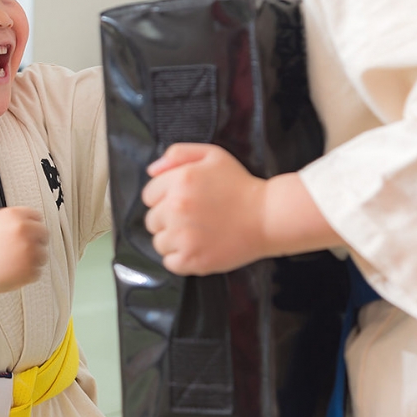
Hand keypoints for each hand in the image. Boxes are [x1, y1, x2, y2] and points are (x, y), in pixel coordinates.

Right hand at [0, 207, 48, 293]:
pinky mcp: (29, 269)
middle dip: (36, 243)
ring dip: (32, 261)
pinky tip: (10, 273)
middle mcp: (23, 229)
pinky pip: (37, 272)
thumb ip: (15, 220)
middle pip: (44, 235)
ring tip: (11, 264)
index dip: (32, 228)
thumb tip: (36, 222)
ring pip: (43, 255)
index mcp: (14, 215)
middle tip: (21, 252)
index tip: (26, 237)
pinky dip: (26, 275)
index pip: (37, 218)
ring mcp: (28, 249)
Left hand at [142, 143, 267, 275]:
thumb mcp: (212, 156)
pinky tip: (198, 247)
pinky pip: (169, 262)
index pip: (148, 195)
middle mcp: (176, 208)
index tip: (182, 201)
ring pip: (158, 242)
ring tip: (197, 233)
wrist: (267, 216)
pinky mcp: (192, 259)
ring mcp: (183, 236)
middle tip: (192, 218)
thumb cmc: (240, 186)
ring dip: (173, 240)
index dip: (163, 198)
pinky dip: (181, 259)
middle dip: (167, 219)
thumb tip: (152, 170)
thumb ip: (178, 154)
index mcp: (179, 181)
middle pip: (151, 220)